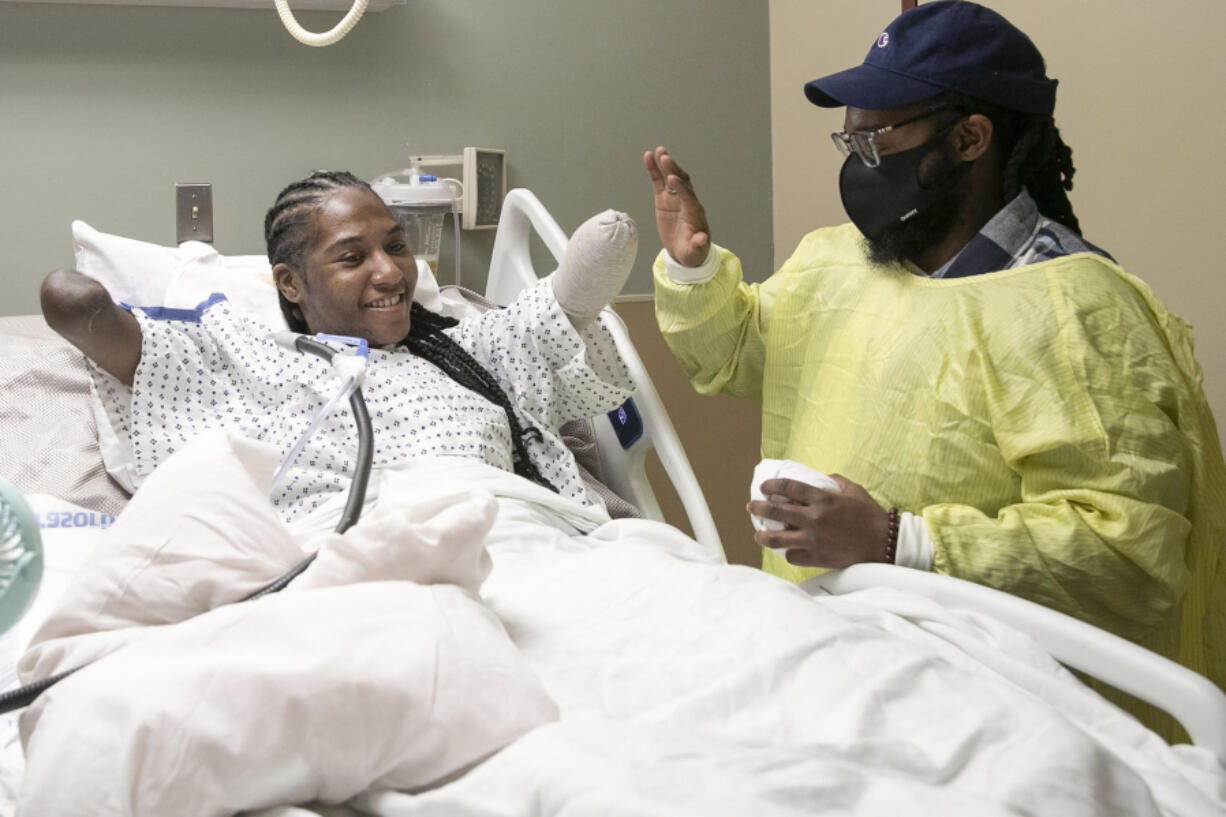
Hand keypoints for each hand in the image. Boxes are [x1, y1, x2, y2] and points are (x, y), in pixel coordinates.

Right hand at [643, 146, 710, 267]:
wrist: (685, 252)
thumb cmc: (692, 252)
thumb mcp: (695, 252)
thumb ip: (698, 245)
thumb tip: (702, 239)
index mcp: (695, 214)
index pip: (689, 198)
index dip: (681, 188)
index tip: (672, 179)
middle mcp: (687, 202)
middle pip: (682, 183)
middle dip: (674, 171)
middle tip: (665, 159)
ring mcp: (675, 198)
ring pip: (671, 178)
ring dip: (666, 165)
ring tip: (659, 152)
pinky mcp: (664, 199)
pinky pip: (659, 182)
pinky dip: (654, 170)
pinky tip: (648, 157)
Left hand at [746, 474, 890, 567]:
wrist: (883, 543)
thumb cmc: (870, 515)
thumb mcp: (853, 490)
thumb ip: (834, 482)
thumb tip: (821, 479)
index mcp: (822, 499)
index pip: (789, 488)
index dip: (772, 486)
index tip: (764, 488)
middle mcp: (814, 518)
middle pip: (776, 511)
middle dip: (759, 507)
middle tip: (752, 506)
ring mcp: (813, 539)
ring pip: (777, 539)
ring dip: (763, 536)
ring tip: (758, 535)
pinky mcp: (817, 557)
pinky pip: (793, 556)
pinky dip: (789, 553)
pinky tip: (787, 550)